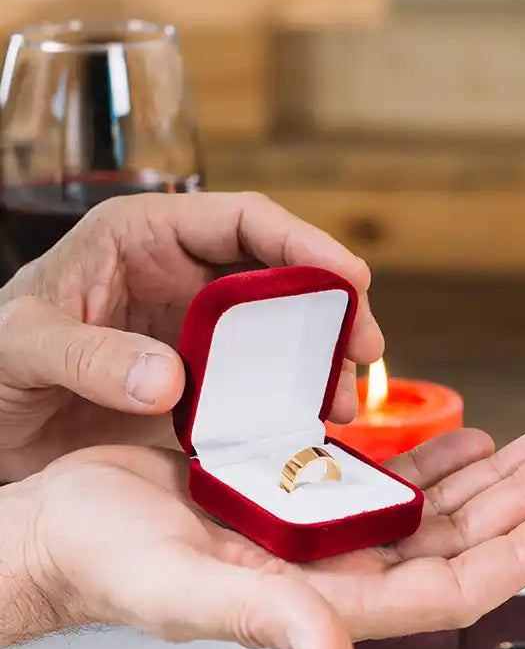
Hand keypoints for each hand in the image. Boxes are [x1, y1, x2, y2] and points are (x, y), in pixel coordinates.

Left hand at [0, 192, 380, 479]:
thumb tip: (168, 380)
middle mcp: (182, 280)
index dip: (306, 242)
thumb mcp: (19, 348)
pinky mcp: (204, 385)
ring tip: (341, 406)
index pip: (243, 221)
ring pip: (281, 335)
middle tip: (366, 353)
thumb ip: (85, 355)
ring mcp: (198, 335)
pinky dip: (290, 404)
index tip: (353, 278)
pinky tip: (309, 427)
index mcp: (143, 238)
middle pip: (281, 277)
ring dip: (319, 365)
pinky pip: (261, 385)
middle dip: (332, 311)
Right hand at [12, 423, 524, 648]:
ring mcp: (334, 533)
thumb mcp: (178, 586)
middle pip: (463, 539)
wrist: (63, 523)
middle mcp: (344, 571)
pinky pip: (394, 478)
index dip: (522, 557)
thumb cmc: (105, 559)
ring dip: (499, 474)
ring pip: (439, 506)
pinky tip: (473, 437)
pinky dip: (438, 458)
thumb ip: (261, 619)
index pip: (451, 588)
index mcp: (327, 602)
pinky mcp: (313, 494)